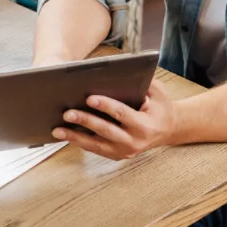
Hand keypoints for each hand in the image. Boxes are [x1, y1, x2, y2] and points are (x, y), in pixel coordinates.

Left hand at [56, 90, 178, 158]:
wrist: (168, 130)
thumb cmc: (160, 106)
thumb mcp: (158, 92)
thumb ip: (143, 82)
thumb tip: (122, 71)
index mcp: (146, 125)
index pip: (122, 114)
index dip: (105, 106)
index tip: (89, 98)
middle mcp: (135, 141)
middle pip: (105, 130)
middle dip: (85, 121)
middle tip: (67, 113)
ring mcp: (125, 151)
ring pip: (96, 144)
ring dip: (75, 137)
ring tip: (58, 129)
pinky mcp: (117, 155)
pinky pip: (96, 149)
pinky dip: (80, 142)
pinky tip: (66, 135)